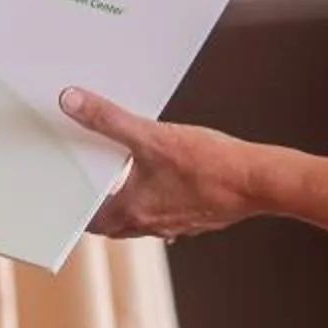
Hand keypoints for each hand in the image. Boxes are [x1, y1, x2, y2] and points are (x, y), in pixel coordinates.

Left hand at [59, 87, 263, 241]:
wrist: (257, 181)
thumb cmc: (210, 164)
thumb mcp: (152, 135)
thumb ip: (109, 119)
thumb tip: (72, 102)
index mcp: (132, 211)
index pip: (91, 221)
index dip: (77, 210)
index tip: (69, 197)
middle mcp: (151, 225)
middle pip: (114, 225)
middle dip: (101, 207)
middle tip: (93, 186)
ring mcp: (177, 224)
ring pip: (142, 221)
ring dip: (132, 204)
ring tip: (128, 179)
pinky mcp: (198, 218)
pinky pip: (170, 215)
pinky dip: (161, 201)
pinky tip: (169, 182)